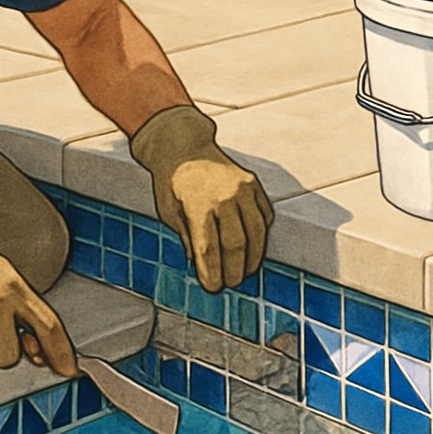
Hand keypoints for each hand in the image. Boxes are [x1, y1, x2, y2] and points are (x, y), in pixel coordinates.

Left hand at [130, 106, 274, 292]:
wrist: (184, 146)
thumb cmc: (172, 182)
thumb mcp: (169, 212)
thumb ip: (188, 239)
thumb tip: (202, 266)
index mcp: (198, 204)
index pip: (208, 249)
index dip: (212, 272)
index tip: (213, 287)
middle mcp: (224, 196)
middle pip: (235, 244)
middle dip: (234, 270)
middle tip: (231, 284)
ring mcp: (242, 188)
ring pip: (256, 233)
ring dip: (253, 258)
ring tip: (247, 272)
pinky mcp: (254, 184)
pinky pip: (264, 216)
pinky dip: (261, 235)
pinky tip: (254, 248)